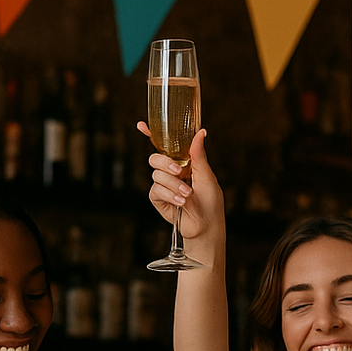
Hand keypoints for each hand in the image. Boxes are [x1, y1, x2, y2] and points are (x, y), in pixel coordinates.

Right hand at [137, 125, 223, 249]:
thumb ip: (199, 155)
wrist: (206, 225)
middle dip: (166, 163)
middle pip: (156, 158)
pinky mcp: (158, 198)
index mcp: (183, 162)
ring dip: (174, 185)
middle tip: (179, 171)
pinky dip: (169, 195)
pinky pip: (156, 190)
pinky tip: (181, 202)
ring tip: (188, 195)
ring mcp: (163, 185)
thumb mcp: (207, 175)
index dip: (151, 135)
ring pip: (157, 175)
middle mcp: (171, 172)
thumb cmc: (211, 201)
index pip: (165, 146)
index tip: (141, 125)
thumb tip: (201, 131)